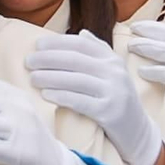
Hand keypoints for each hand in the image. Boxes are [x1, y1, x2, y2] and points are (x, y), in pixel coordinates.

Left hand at [26, 30, 164, 164]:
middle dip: (48, 59)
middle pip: (75, 60)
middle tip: (28, 62)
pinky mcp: (108, 112)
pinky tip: (46, 94)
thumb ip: (98, 52)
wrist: (137, 131)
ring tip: (33, 78)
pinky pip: (79, 101)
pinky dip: (60, 96)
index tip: (37, 45)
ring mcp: (113, 92)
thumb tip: (81, 34)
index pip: (81, 44)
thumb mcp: (113, 73)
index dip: (57, 43)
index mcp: (112, 60)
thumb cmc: (116, 100)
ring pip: (76, 80)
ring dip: (50, 77)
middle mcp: (114, 72)